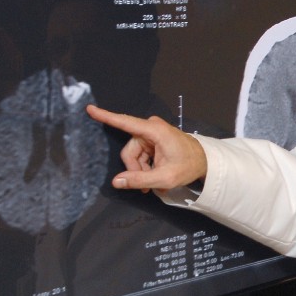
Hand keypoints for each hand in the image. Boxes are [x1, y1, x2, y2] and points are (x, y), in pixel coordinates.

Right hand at [86, 105, 207, 191]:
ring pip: (133, 155)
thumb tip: (116, 181)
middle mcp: (151, 128)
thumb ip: (139, 180)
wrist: (205, 161)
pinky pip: (140, 155)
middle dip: (135, 169)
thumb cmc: (189, 166)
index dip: (106, 116)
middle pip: (129, 151)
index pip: (125, 122)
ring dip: (141, 170)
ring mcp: (151, 133)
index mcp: (154, 131)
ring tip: (154, 183)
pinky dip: (145, 167)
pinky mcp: (152, 139)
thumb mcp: (165, 178)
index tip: (90, 109)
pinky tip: (155, 176)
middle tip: (146, 185)